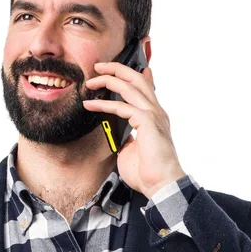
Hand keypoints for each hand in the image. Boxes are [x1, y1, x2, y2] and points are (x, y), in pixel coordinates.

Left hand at [83, 62, 185, 198]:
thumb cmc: (147, 173)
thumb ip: (127, 138)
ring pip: (130, 86)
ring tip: (91, 80)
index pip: (147, 89)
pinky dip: (103, 104)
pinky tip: (90, 105)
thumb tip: (120, 135)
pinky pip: (121, 107)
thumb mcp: (132, 151)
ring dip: (108, 80)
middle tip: (99, 66)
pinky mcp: (146, 121)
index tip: (129, 66)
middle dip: (117, 69)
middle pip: (137, 80)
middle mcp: (156, 112)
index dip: (138, 75)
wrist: (160, 184)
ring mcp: (153, 115)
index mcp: (155, 118)